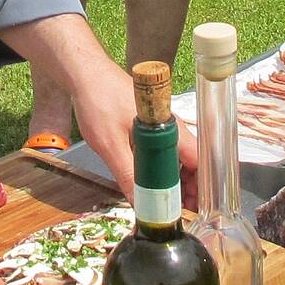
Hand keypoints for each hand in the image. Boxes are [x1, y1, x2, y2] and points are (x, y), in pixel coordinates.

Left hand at [67, 58, 199, 200]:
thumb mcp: (110, 145)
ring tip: (167, 202)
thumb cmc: (98, 103)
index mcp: (169, 128)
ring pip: (176, 154)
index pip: (198, 159)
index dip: (200, 185)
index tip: (195, 207)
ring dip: (175, 177)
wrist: (84, 73)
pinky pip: (162, 148)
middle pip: (191, 159)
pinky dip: (162, 166)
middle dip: (189, 185)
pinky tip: (152, 180)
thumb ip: (128, 175)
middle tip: (180, 210)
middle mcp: (170, 125)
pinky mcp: (147, 124)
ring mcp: (159, 124)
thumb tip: (142, 207)